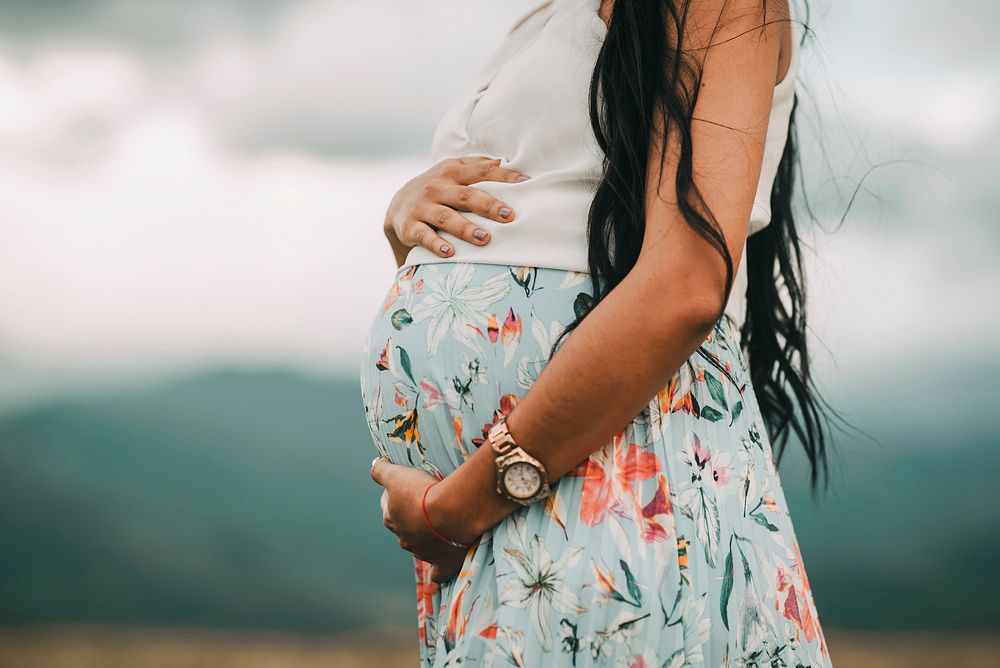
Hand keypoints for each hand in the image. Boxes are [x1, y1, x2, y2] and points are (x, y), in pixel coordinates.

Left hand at [370, 457, 479, 583]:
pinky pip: (437, 573)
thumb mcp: (396, 475)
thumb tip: (374, 465)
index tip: (407, 488)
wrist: (449, 513)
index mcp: (392, 519)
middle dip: (411, 518)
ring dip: (426, 538)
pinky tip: (439, 573)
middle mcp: (404, 539)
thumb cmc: (421, 493)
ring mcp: (422, 552)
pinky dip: (438, 574)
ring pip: (419, 547)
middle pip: (404, 527)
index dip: (396, 496)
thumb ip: (381, 471)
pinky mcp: (442, 562)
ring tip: (439, 526)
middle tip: (425, 505)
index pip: (388, 507)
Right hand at [383, 156, 530, 264]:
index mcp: (452, 172)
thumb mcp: (453, 171)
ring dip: (465, 228)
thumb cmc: (438, 189)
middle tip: (509, 216)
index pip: (481, 171)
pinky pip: (424, 236)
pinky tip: (450, 253)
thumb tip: (504, 161)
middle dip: (488, 205)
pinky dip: (436, 244)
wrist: (397, 206)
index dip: (504, 176)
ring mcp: (422, 207)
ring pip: (445, 217)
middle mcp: (437, 187)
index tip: (526, 183)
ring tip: (484, 238)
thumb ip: (477, 166)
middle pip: (466, 195)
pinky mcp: (410, 227)